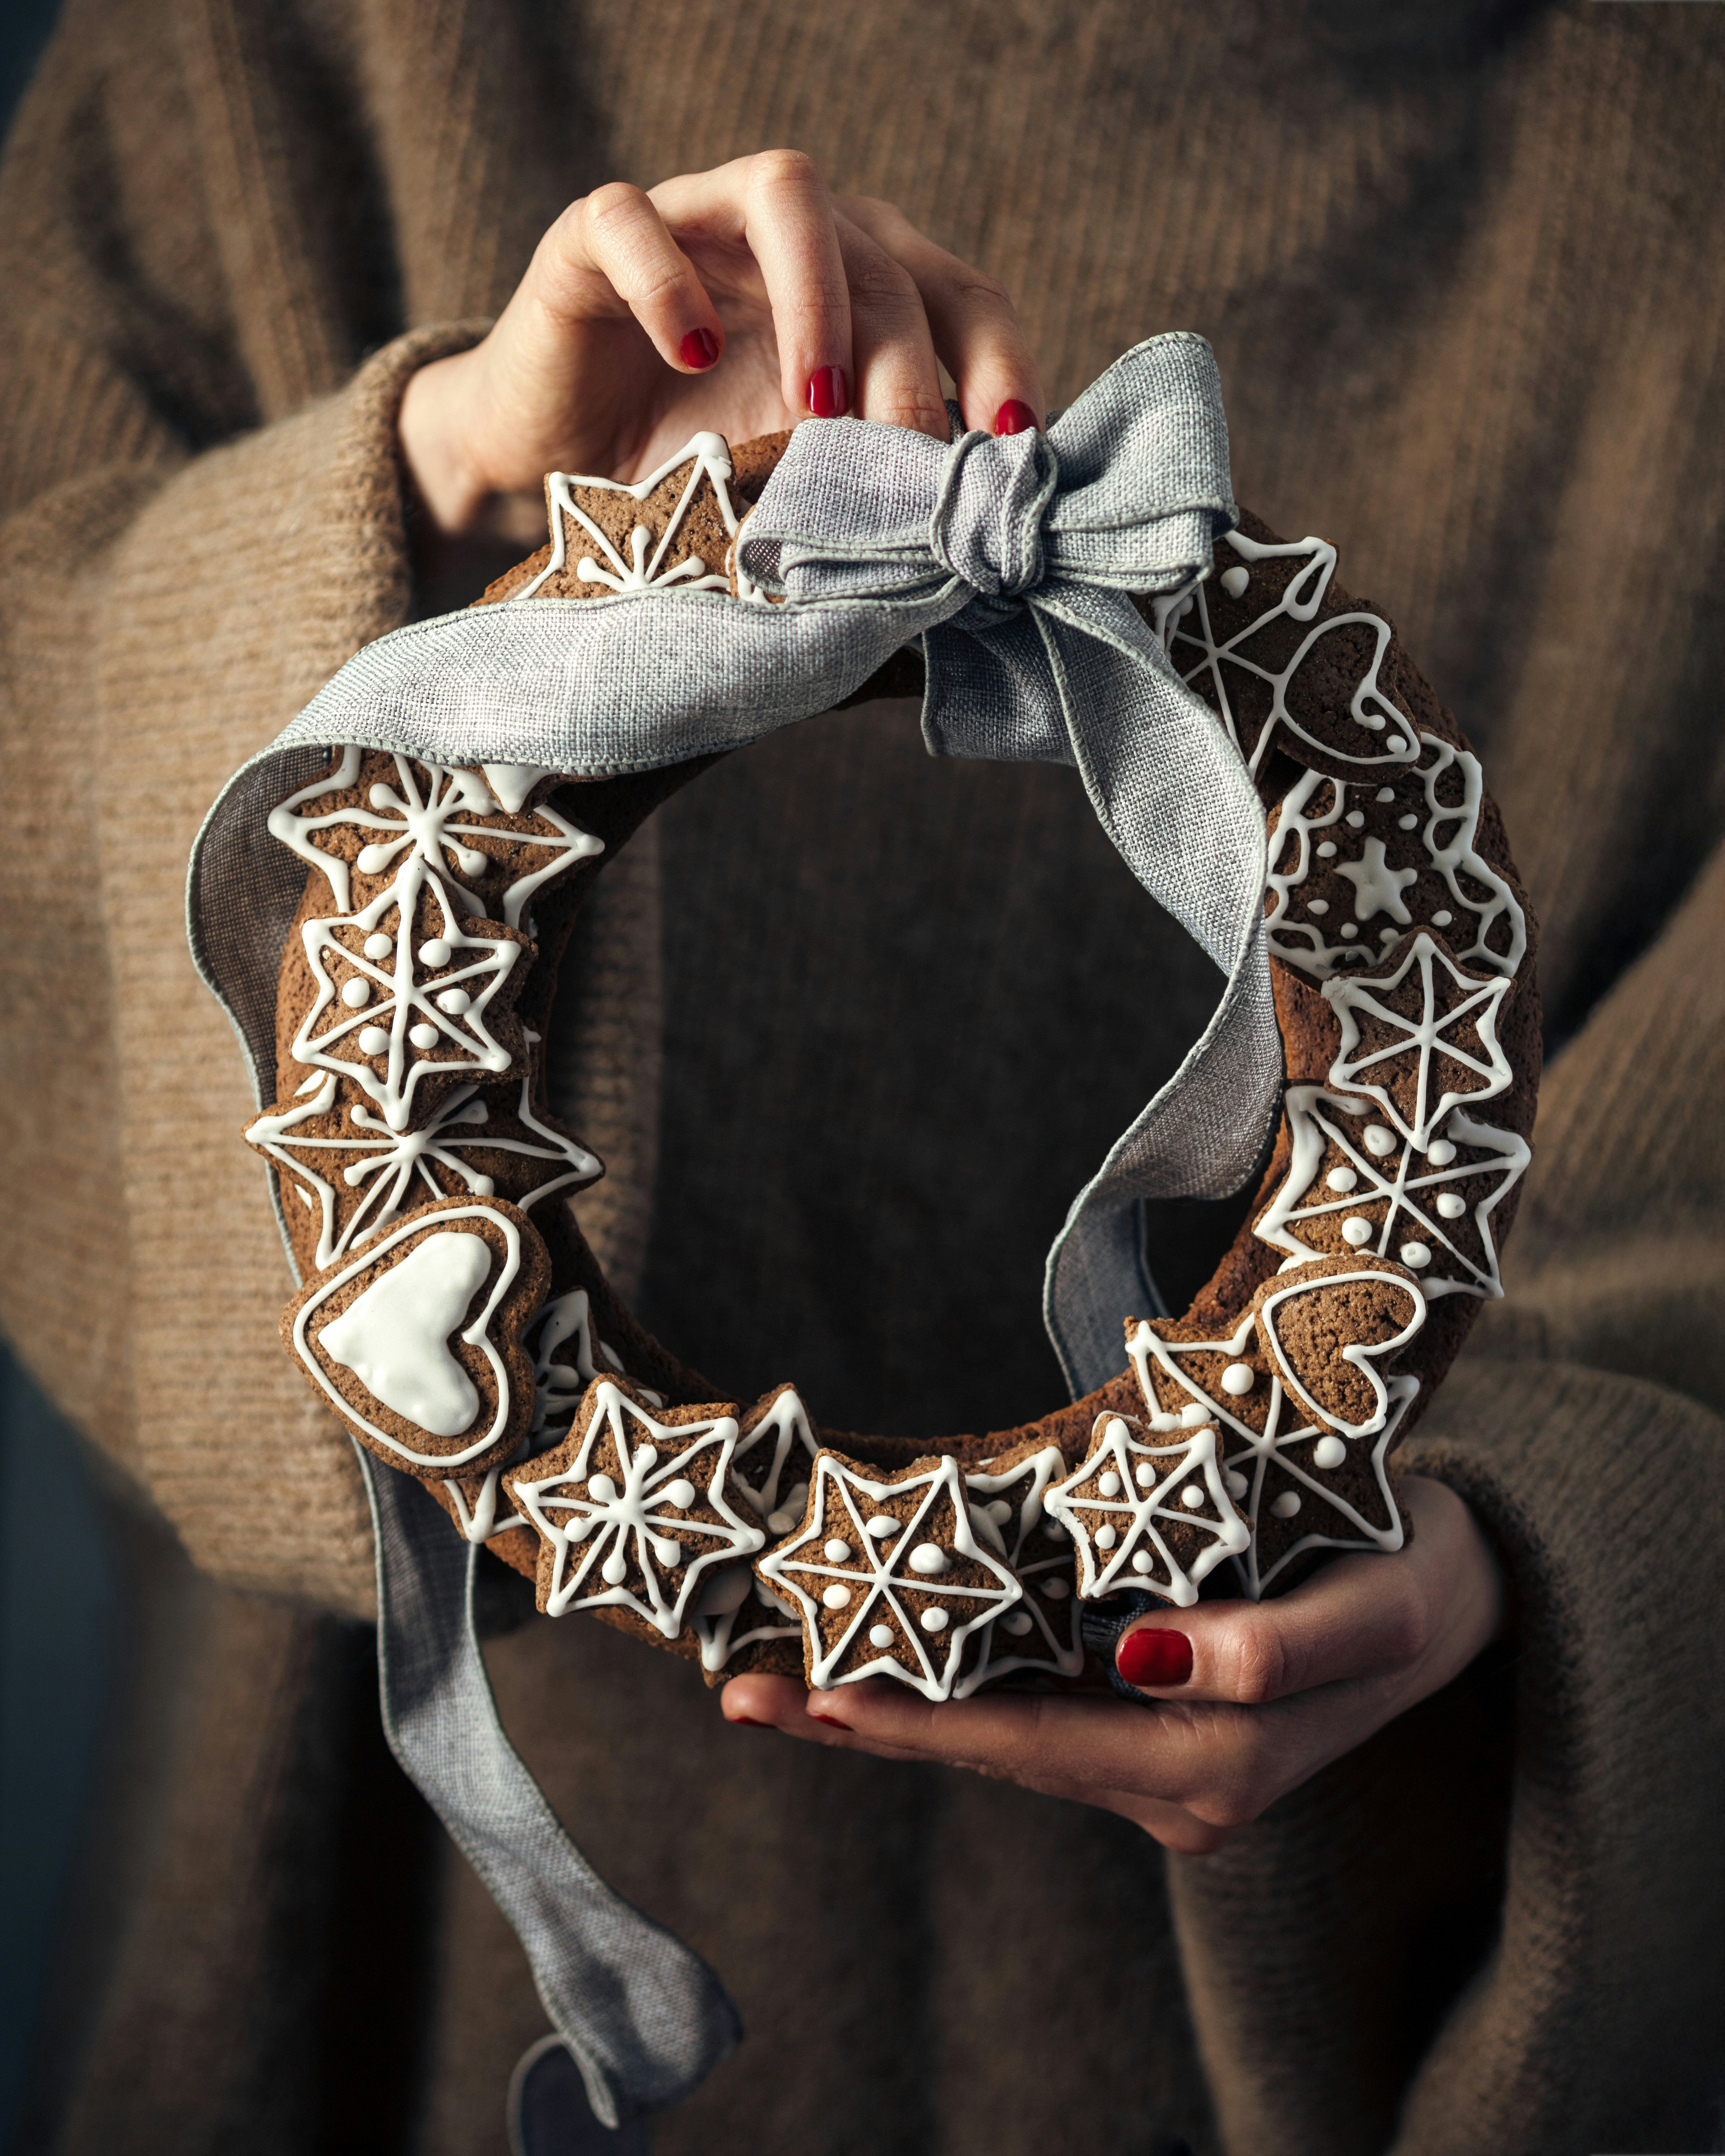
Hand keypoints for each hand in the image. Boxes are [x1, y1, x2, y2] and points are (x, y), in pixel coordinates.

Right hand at [398, 149, 1044, 545]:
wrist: (555, 474)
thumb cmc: (688, 473)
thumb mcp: (796, 488)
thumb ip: (870, 490)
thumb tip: (963, 550)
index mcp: (863, 285)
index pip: (960, 295)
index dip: (998, 359)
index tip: (1013, 444)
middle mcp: (797, 234)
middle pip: (885, 258)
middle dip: (905, 365)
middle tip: (903, 461)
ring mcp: (698, 219)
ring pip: (786, 192)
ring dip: (818, 298)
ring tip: (814, 405)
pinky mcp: (597, 233)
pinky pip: (636, 219)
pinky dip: (670, 284)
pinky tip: (691, 358)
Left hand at [721, 1475, 1504, 1853]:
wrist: (1461, 1592)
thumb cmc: (1416, 1576)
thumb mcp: (1378, 1606)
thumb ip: (1282, 1646)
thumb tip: (1154, 1656)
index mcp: (1218, 1769)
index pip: (1042, 1746)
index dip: (931, 1721)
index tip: (826, 1695)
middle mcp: (1173, 1788)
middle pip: (996, 1754)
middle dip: (870, 1725)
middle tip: (744, 1692)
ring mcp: (1158, 1765)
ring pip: (1001, 1741)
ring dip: (892, 1714)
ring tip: (775, 1684)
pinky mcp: (1151, 1726)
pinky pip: (1031, 1716)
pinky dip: (948, 1697)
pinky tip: (877, 1677)